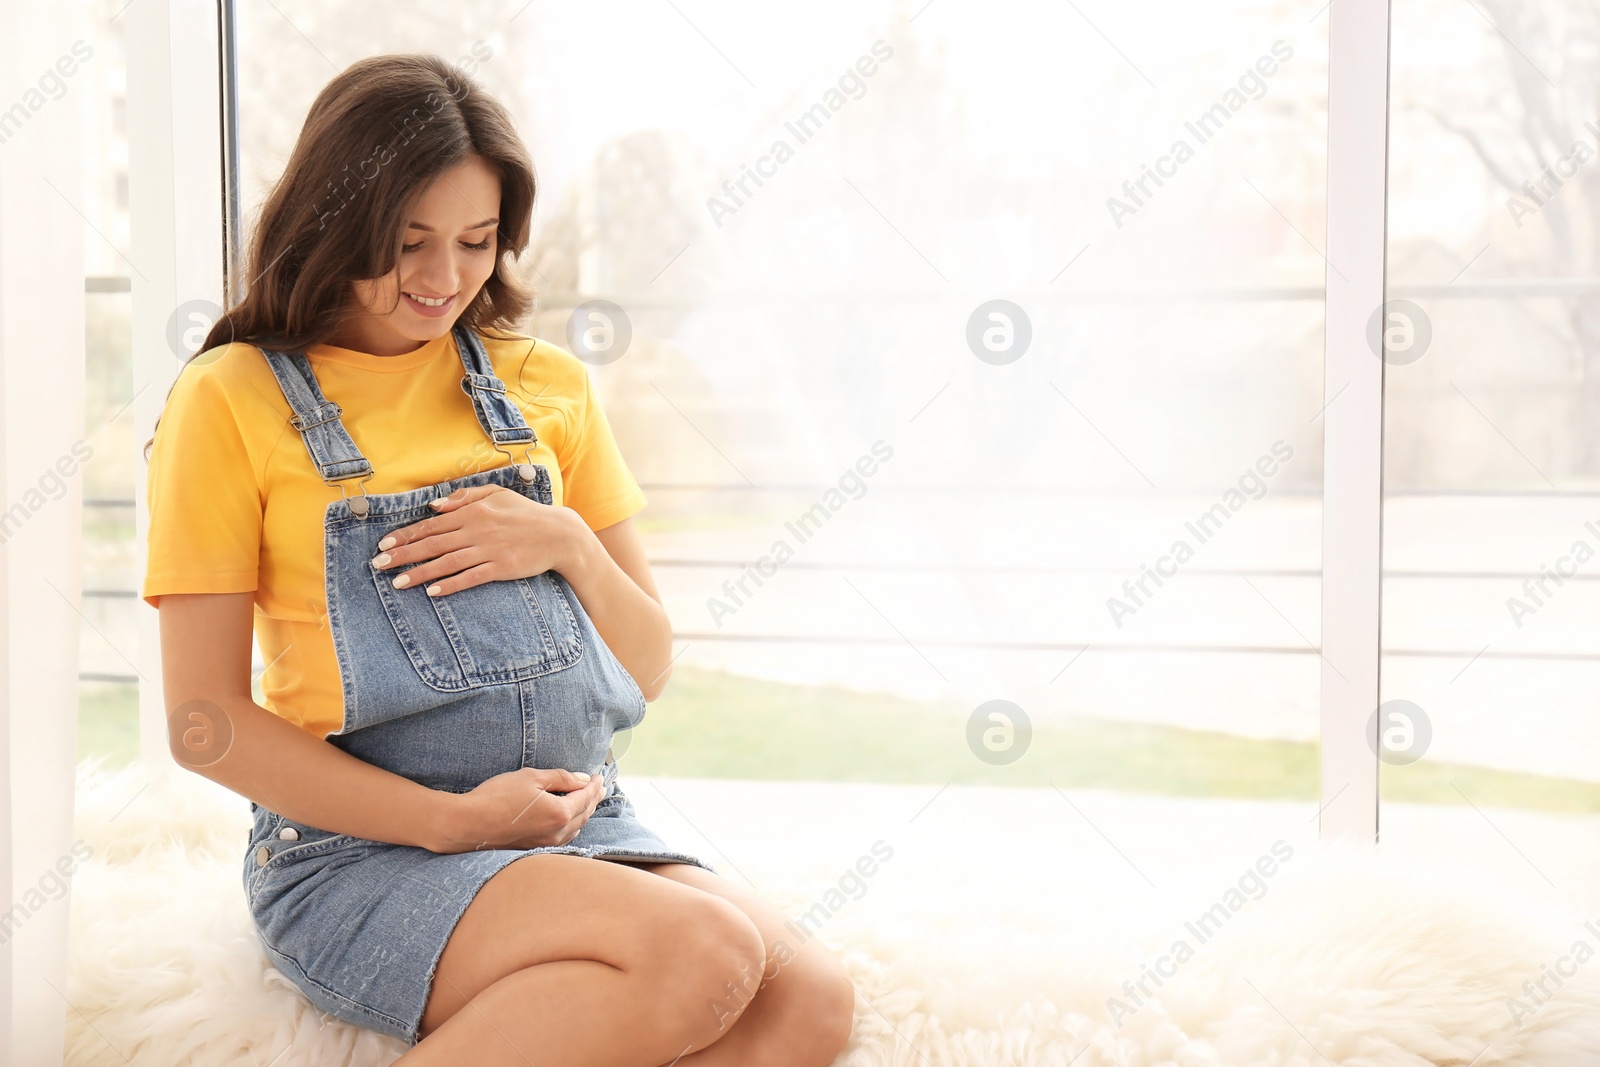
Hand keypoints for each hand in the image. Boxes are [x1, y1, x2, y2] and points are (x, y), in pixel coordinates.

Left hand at [369, 483, 586, 596]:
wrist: (558, 534)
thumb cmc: (526, 514)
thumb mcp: (497, 494)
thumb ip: (465, 497)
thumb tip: (434, 504)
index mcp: (473, 512)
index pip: (432, 524)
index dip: (406, 535)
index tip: (385, 545)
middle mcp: (476, 530)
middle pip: (432, 544)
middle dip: (403, 555)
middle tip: (379, 565)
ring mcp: (489, 549)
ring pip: (446, 562)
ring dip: (420, 572)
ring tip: (398, 582)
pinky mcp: (501, 567)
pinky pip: (471, 577)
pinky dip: (451, 584)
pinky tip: (433, 592)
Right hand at [436, 766, 605, 852]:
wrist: (468, 824)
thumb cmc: (497, 797)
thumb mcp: (531, 778)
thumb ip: (561, 778)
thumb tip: (584, 780)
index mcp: (560, 813)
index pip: (586, 797)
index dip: (594, 785)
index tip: (599, 776)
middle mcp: (557, 833)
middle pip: (584, 814)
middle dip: (593, 799)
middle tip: (600, 787)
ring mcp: (546, 844)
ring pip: (575, 828)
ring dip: (584, 813)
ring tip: (588, 800)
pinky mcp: (535, 848)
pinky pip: (563, 837)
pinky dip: (572, 825)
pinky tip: (569, 819)